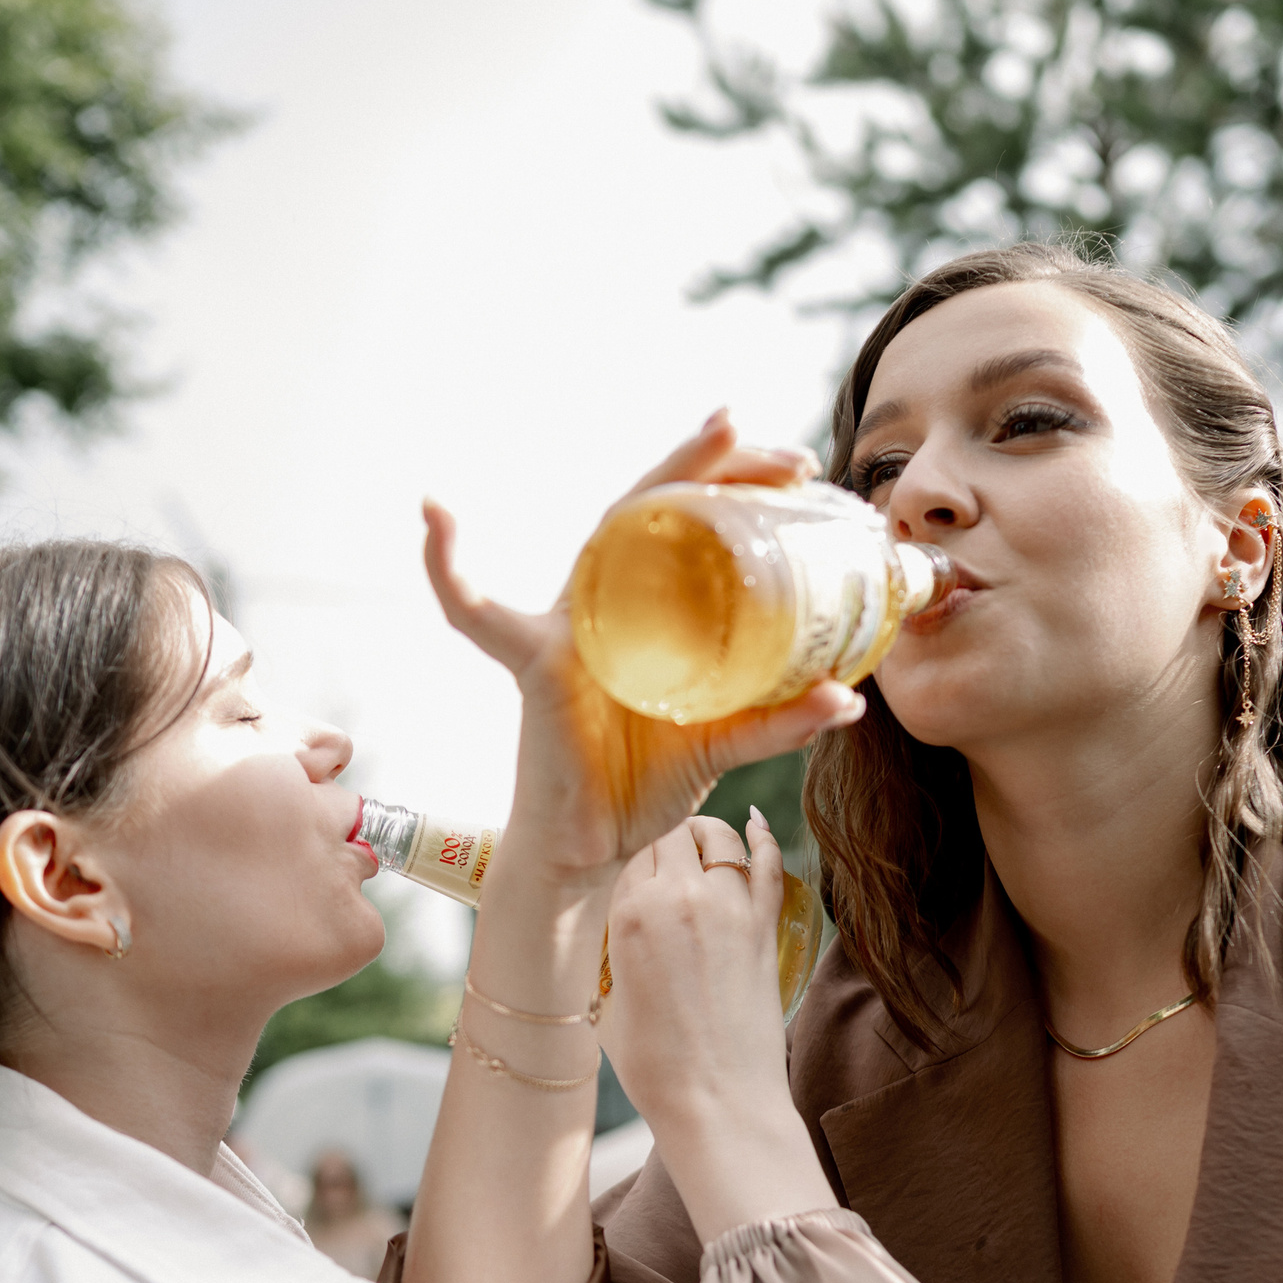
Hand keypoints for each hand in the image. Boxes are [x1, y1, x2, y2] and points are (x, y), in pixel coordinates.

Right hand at [421, 411, 865, 890]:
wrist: (588, 852)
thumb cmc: (641, 784)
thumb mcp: (724, 745)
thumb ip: (780, 722)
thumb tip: (849, 700)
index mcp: (650, 614)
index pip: (692, 532)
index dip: (739, 487)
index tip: (803, 464)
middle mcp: (608, 604)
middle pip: (658, 510)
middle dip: (722, 464)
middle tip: (791, 453)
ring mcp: (567, 626)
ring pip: (606, 531)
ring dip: (667, 474)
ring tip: (719, 430)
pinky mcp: (534, 664)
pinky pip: (478, 614)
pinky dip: (447, 568)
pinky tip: (433, 515)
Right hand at [598, 813, 789, 1139]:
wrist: (717, 1102)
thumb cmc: (655, 1067)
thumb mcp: (608, 1004)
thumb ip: (612, 957)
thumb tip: (617, 939)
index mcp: (628, 914)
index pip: (628, 851)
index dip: (629, 853)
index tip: (634, 863)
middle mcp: (678, 898)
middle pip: (669, 832)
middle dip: (664, 837)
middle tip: (666, 851)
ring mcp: (728, 908)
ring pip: (718, 836)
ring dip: (706, 832)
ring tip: (701, 840)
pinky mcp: (765, 926)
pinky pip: (769, 862)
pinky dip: (763, 838)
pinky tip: (755, 824)